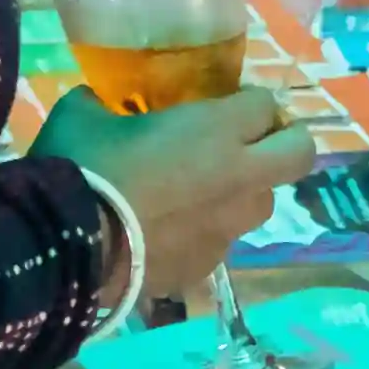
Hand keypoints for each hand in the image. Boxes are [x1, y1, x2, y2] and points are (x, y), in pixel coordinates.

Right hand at [39, 83, 312, 303]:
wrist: (68, 250)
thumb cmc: (82, 168)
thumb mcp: (80, 116)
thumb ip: (101, 104)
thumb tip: (95, 102)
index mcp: (217, 129)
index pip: (264, 104)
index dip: (248, 102)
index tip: (227, 104)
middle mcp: (239, 178)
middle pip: (300, 154)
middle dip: (286, 143)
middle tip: (254, 142)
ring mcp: (229, 228)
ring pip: (263, 203)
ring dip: (244, 192)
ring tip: (204, 191)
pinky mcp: (208, 266)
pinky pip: (220, 241)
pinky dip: (204, 232)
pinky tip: (167, 232)